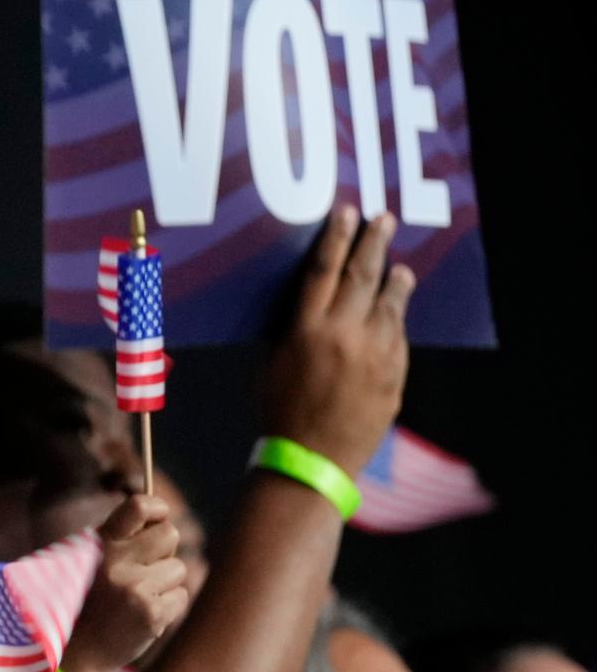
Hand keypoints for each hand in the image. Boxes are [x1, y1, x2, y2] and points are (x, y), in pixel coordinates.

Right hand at [62, 492, 189, 671]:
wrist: (74, 653)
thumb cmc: (82, 602)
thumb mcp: (85, 560)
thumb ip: (117, 538)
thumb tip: (161, 515)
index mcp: (99, 543)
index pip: (139, 507)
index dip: (158, 508)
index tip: (159, 517)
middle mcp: (116, 562)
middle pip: (170, 534)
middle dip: (164, 550)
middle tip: (146, 568)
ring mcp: (135, 588)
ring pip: (178, 569)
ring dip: (165, 583)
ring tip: (136, 598)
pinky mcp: (151, 614)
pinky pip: (180, 597)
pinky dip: (167, 607)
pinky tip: (141, 616)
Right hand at [260, 205, 413, 474]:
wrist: (310, 458)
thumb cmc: (279, 409)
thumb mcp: (271, 362)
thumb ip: (292, 327)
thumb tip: (310, 298)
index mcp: (306, 329)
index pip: (324, 270)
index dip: (336, 237)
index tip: (347, 213)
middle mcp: (343, 335)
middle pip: (363, 275)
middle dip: (374, 243)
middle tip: (385, 219)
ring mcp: (375, 353)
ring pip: (390, 304)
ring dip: (394, 280)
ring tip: (399, 267)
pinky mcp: (394, 373)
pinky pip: (398, 337)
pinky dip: (395, 321)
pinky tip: (394, 316)